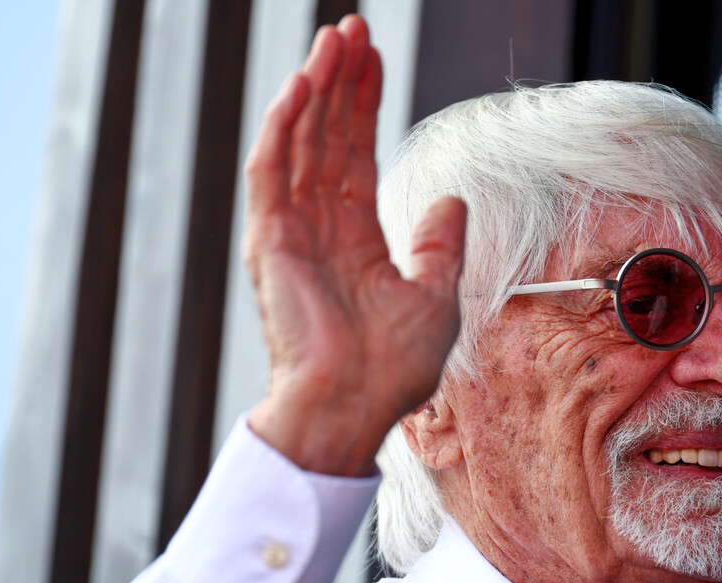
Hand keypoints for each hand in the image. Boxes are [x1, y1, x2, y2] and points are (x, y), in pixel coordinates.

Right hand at [242, 16, 465, 476]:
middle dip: (342, 82)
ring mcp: (291, 231)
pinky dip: (285, 125)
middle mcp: (319, 228)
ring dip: (316, 88)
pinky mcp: (269, 239)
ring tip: (335, 38)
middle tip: (352, 29)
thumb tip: (453, 201)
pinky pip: (272, 169)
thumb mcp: (436, 297)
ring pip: (300, 141)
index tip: (373, 60)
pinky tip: (305, 83)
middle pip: (328, 137)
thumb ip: (439, 245)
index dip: (365, 106)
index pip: (357, 155)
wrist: (353, 406)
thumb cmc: (393, 368)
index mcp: (355, 240)